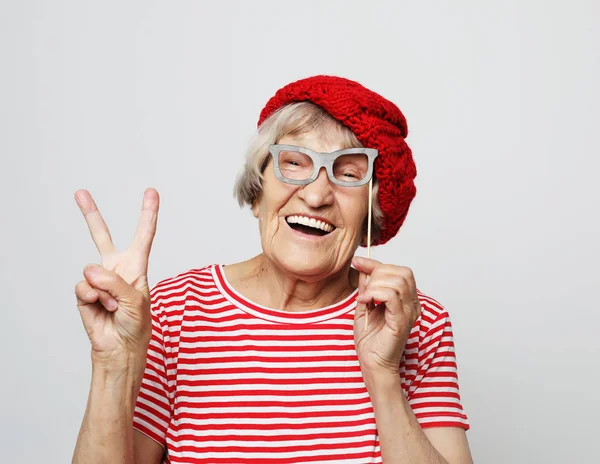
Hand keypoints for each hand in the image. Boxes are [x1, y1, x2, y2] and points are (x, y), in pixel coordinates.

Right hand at [74, 188, 159, 364]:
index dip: (148, 213)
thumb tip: (92, 272)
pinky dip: (93, 298)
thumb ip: (116, 282)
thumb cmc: (136, 325)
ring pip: (92, 269)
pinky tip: (101, 308)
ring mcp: (99, 280)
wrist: (120, 348)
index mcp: (137, 266)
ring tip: (113, 305)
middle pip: (102, 235)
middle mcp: (116, 268)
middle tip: (80, 193)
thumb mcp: (136, 300)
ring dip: (105, 291)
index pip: (144, 235)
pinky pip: (83, 286)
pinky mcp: (85, 292)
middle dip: (90, 214)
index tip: (151, 192)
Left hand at [352, 257, 421, 377]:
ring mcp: (409, 313)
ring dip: (375, 285)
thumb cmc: (370, 340)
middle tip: (363, 288)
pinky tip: (365, 303)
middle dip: (377, 273)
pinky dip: (374, 293)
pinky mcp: (401, 321)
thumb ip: (366, 287)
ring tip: (364, 298)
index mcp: (406, 299)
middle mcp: (412, 304)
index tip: (357, 261)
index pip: (398, 270)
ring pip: (397, 281)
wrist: (372, 364)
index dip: (376, 263)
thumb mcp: (365, 305)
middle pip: (402, 272)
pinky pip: (392, 296)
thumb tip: (363, 267)